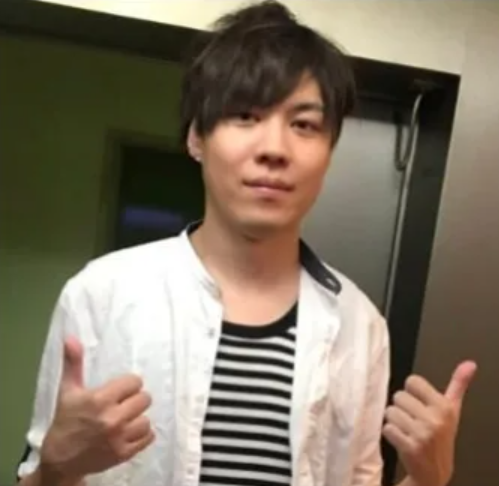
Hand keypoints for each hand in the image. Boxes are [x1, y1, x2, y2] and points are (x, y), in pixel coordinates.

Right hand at [40, 336, 154, 483]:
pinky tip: (130, 431)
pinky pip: (149, 437)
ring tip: (126, 418)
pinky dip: (142, 434)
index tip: (121, 389)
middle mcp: (112, 418)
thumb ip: (73, 363)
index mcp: (99, 399)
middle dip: (135, 399)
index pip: (135, 382)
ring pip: (147, 419)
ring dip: (138, 418)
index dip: (129, 384)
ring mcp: (119, 438)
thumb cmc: (66, 421)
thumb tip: (71, 338)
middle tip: (123, 404)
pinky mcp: (124, 454)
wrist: (60, 460)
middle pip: (145, 398)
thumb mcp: (68, 390)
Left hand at [383, 361, 476, 485]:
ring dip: (394, 421)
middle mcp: (434, 419)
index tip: (419, 404)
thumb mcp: (453, 409)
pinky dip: (390, 433)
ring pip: (390, 411)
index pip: (412, 381)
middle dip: (402, 408)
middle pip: (398, 396)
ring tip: (407, 430)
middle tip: (413, 420)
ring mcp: (422, 434)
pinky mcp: (409, 447)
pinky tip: (402, 440)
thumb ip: (458, 384)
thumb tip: (470, 363)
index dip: (411, 392)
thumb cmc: (442, 435)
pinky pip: (386, 427)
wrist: (435, 471)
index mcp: (444, 406)